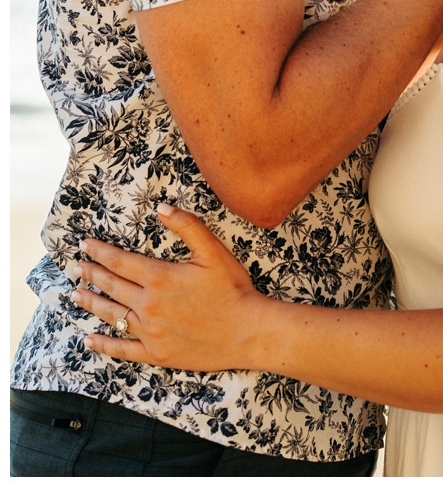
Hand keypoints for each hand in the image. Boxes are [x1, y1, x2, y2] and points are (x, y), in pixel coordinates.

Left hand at [71, 204, 267, 372]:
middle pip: (112, 286)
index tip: (86, 245)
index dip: (101, 252)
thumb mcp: (215, 252)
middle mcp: (148, 305)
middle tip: (76, 267)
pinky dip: (103, 344)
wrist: (248, 331)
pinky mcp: (155, 353)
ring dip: (91, 303)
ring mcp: (149, 331)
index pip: (121, 262)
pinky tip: (89, 339)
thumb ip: (188, 226)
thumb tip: (161, 208)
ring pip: (111, 315)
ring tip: (75, 295)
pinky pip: (122, 349)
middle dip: (92, 274)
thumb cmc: (234, 289)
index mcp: (160, 278)